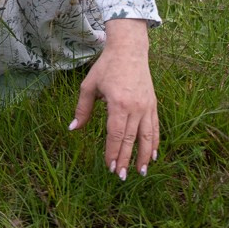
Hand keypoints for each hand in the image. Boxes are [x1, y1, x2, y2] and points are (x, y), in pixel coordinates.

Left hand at [69, 18, 158, 179]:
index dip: (113, 152)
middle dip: (125, 159)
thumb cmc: (106, 68)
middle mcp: (136, 107)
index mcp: (118, 104)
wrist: (129, 50)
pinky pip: (155, 127)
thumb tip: (73, 129)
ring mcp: (147, 106)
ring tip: (141, 172)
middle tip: (120, 176)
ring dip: (144, 156)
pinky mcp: (153, 104)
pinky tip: (153, 155)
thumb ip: (82, 109)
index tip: (109, 166)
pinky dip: (154, 142)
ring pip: (147, 136)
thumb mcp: (88, 86)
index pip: (116, 134)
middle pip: (131, 139)